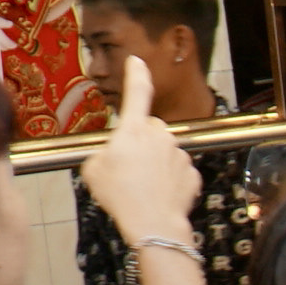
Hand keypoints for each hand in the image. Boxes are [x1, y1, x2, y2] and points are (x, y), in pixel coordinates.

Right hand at [78, 52, 202, 239]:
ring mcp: (179, 153)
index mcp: (133, 129)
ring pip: (164, 152)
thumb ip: (103, 152)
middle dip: (139, 144)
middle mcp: (160, 135)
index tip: (137, 61)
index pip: (137, 92)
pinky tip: (158, 195)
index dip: (136, 73)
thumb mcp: (93, 169)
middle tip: (127, 169)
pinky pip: (177, 171)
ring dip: (154, 164)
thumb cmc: (120, 195)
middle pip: (148, 130)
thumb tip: (113, 153)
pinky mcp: (192, 172)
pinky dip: (169, 181)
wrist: (153, 223)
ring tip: (141, 187)